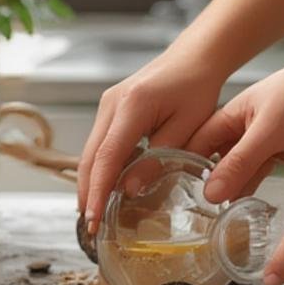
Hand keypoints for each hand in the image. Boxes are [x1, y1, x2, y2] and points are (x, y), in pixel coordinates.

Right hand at [78, 49, 225, 231]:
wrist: (194, 58)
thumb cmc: (196, 88)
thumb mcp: (185, 128)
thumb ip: (159, 160)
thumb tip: (130, 190)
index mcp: (131, 107)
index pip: (107, 158)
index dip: (98, 191)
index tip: (93, 218)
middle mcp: (111, 104)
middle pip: (90, 156)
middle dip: (87, 193)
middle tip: (89, 226)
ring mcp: (108, 105)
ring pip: (91, 151)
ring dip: (90, 182)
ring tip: (94, 213)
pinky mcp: (111, 109)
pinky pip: (100, 144)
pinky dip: (100, 168)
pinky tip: (105, 189)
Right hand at [190, 0, 283, 204]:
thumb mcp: (270, 133)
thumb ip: (239, 163)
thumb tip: (210, 193)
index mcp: (232, 114)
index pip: (199, 146)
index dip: (190, 170)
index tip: (186, 198)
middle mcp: (246, 123)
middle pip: (226, 160)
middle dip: (228, 180)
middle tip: (222, 210)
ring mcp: (269, 131)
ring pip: (255, 164)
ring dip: (261, 172)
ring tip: (262, 184)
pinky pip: (282, 159)